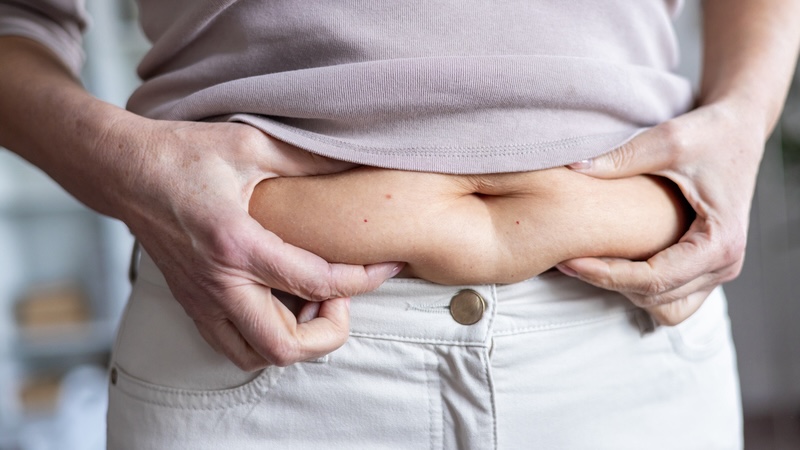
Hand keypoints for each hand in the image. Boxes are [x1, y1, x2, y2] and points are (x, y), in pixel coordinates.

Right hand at [110, 119, 401, 368]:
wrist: (122, 170)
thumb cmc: (183, 154)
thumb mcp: (251, 144)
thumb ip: (308, 158)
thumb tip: (358, 160)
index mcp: (237, 244)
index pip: (316, 283)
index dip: (362, 281)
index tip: (385, 266)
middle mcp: (218, 282)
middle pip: (284, 346)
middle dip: (328, 332)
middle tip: (338, 295)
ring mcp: (200, 299)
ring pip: (254, 355)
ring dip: (294, 340)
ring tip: (310, 300)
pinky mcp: (191, 302)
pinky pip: (232, 344)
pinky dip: (264, 338)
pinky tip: (280, 302)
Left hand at [556, 100, 764, 324]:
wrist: (739, 129)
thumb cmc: (710, 133)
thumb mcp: (668, 140)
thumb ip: (623, 157)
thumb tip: (574, 167)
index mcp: (720, 243)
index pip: (654, 279)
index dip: (606, 275)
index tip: (568, 262)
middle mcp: (724, 265)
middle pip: (655, 297)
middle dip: (608, 281)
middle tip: (566, 260)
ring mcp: (717, 270)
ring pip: (663, 307)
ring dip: (626, 290)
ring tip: (590, 261)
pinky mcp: (706, 268)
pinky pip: (670, 297)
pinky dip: (641, 288)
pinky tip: (614, 260)